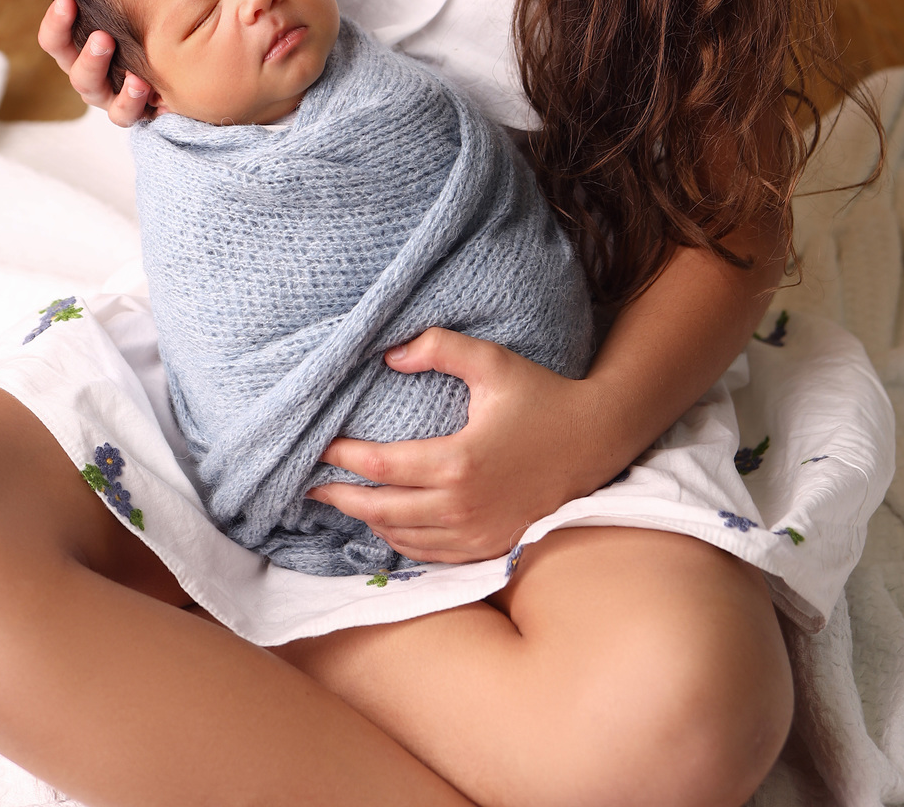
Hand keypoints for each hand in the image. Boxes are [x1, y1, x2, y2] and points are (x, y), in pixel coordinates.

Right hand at [37, 0, 153, 127]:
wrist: (177, 54)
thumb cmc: (138, 19)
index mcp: (78, 46)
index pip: (54, 39)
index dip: (56, 22)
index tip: (67, 0)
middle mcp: (90, 73)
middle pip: (73, 69)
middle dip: (85, 54)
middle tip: (102, 36)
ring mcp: (110, 95)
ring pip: (96, 95)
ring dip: (110, 81)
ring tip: (132, 72)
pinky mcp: (134, 110)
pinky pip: (127, 115)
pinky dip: (133, 103)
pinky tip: (146, 86)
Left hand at [304, 329, 625, 564]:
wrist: (593, 441)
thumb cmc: (542, 397)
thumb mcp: (492, 362)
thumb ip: (440, 347)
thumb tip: (390, 353)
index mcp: (461, 461)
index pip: (384, 467)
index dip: (345, 459)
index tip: (321, 447)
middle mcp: (464, 505)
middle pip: (383, 510)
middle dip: (342, 497)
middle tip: (310, 484)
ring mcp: (477, 532)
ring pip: (402, 537)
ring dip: (368, 519)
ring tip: (343, 500)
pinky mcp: (489, 545)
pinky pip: (430, 554)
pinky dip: (399, 540)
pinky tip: (385, 522)